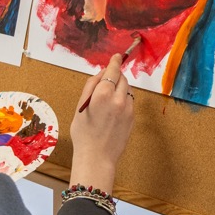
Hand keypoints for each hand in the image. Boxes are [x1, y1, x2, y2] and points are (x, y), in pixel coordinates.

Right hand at [69, 54, 134, 191]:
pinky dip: (124, 100)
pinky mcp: (133, 117)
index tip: (117, 56)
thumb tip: (102, 73)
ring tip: (108, 100)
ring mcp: (128, 108)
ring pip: (128, 89)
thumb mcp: (81, 107)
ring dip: (120, 88)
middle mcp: (119, 98)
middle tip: (106, 83)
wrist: (97, 157)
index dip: (115, 62)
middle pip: (122, 78)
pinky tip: (113, 111)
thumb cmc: (83, 133)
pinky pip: (130, 101)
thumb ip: (91, 87)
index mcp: (103, 94)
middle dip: (116, 77)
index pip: (112, 71)